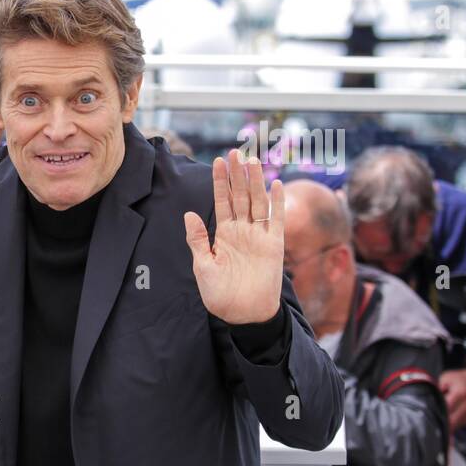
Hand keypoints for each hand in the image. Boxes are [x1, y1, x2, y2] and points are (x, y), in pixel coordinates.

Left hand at [184, 149, 284, 324]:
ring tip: (252, 160)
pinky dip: (277, 202)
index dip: (220, 182)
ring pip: (257, 202)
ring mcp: (258, 236)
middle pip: (240, 196)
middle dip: (237, 174)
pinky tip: (275, 184)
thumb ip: (197, 239)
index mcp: (223, 234)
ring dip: (255, 181)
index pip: (222, 201)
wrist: (242, 314)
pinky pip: (276, 220)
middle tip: (235, 151)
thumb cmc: (219, 294)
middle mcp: (241, 231)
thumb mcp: (202, 265)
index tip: (218, 161)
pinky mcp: (274, 245)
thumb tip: (188, 214)